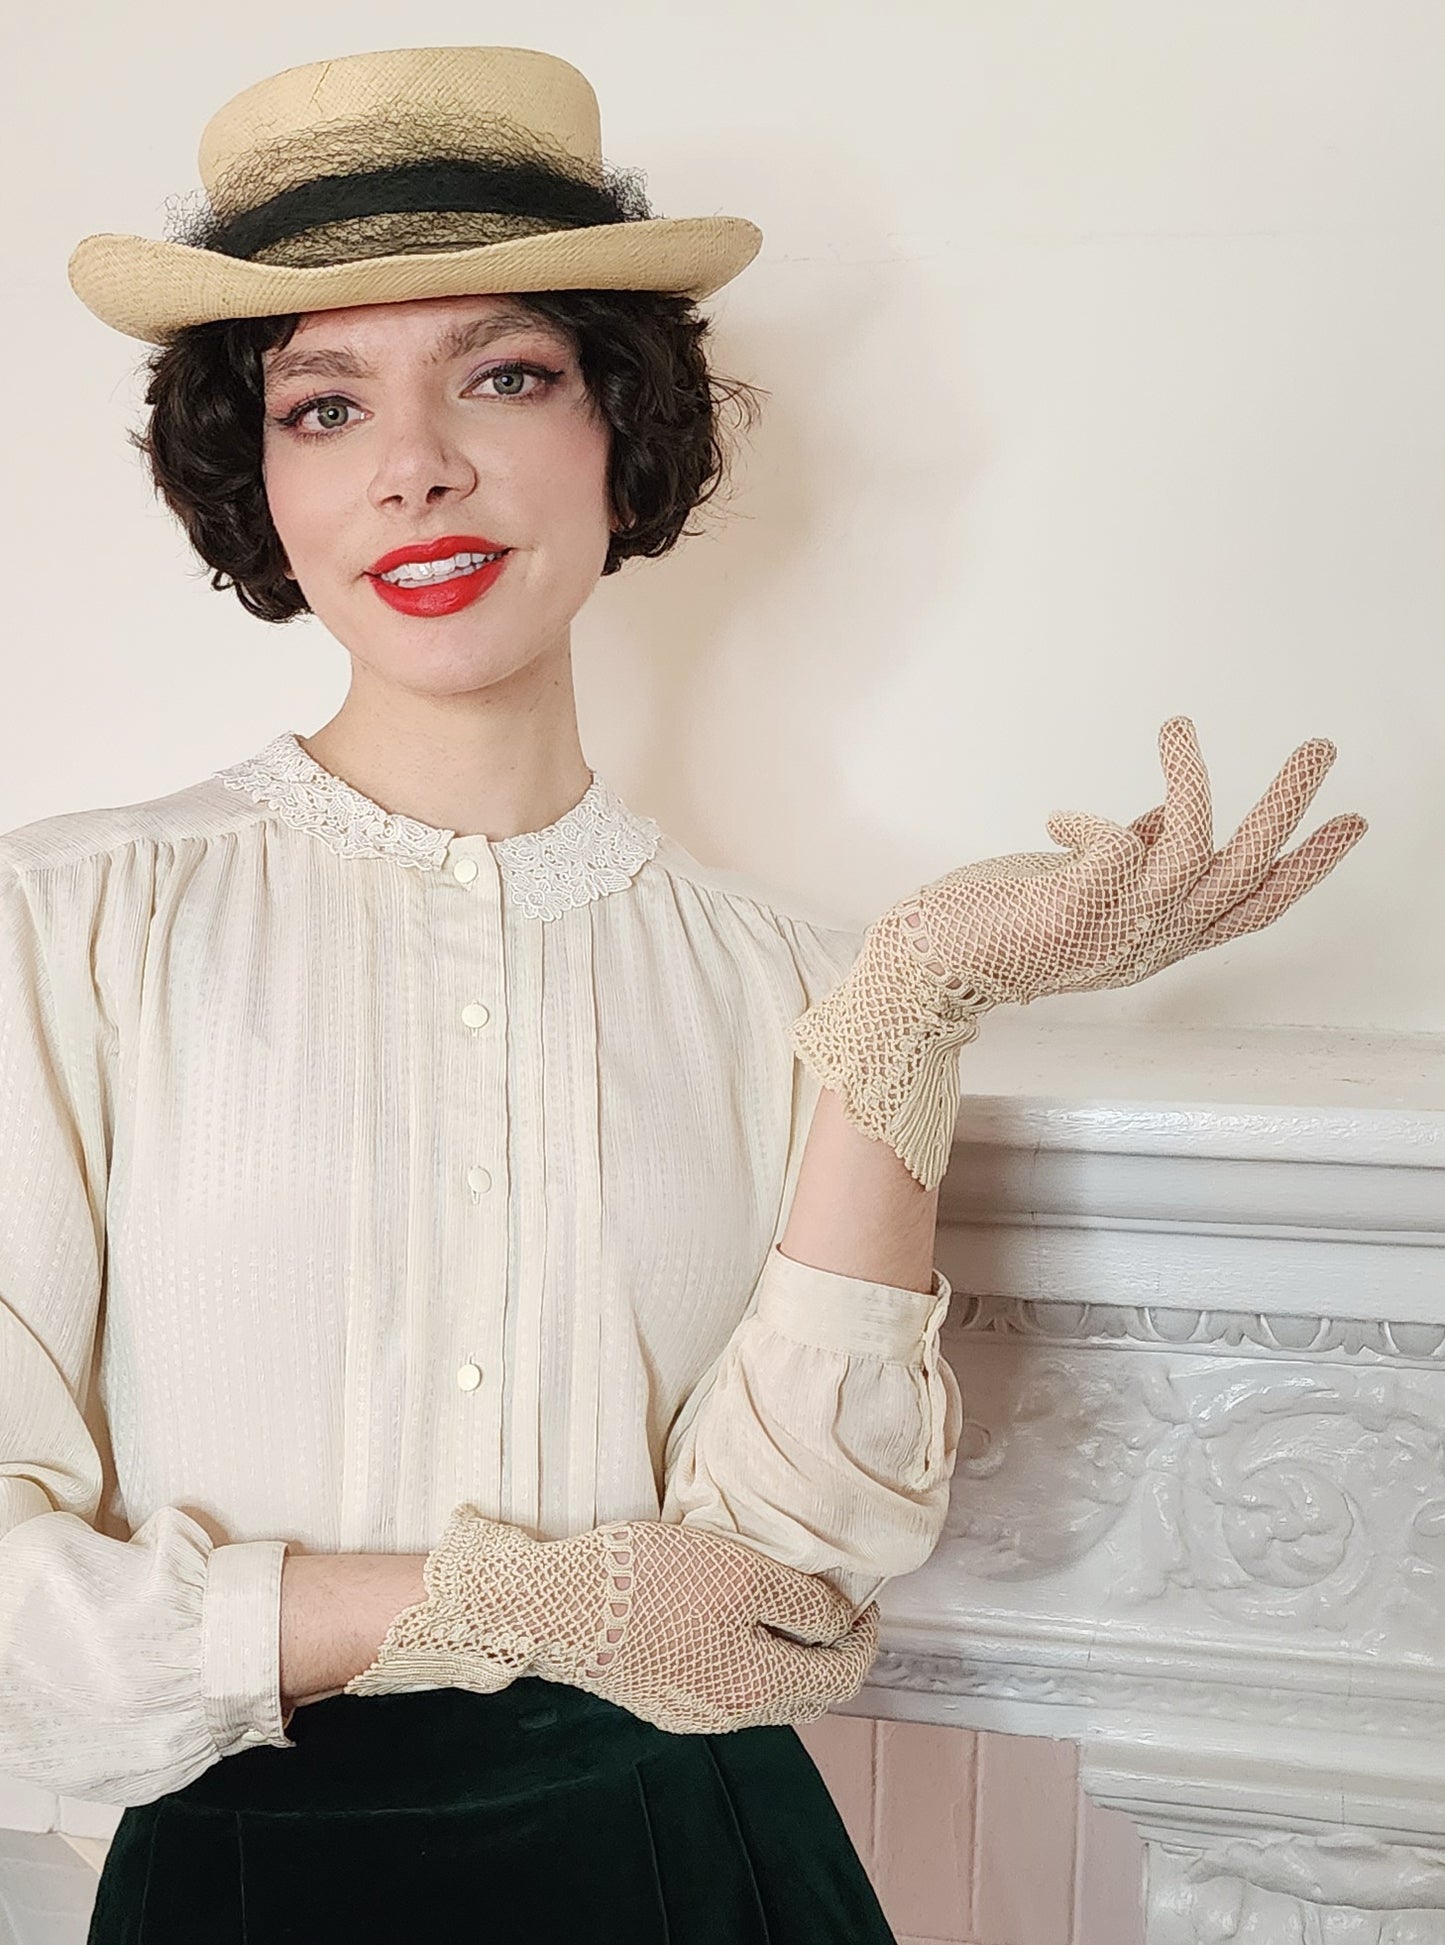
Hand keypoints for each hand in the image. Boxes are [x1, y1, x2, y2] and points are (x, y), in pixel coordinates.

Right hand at [345, 1506, 878, 1734]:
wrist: (556, 1608)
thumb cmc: (650, 1583)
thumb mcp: (744, 1573)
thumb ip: (804, 1601)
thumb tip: (841, 1619)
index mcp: (759, 1685)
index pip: (840, 1677)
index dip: (864, 1639)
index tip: (866, 1602)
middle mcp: (729, 1713)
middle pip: (806, 1694)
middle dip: (832, 1655)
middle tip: (839, 1608)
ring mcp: (690, 1712)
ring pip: (764, 1692)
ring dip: (789, 1658)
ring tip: (790, 1608)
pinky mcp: (658, 1697)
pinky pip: (725, 1686)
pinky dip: (749, 1661)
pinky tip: (734, 1624)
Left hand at [790, 717, 1366, 1190]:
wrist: (929, 972)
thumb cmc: (1002, 927)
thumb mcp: (1086, 896)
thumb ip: (1136, 862)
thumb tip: (1166, 819)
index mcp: (1160, 940)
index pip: (1253, 908)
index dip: (1306, 866)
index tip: (1350, 822)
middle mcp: (1150, 942)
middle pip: (1247, 877)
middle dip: (1289, 810)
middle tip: (1319, 748)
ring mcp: (1117, 928)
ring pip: (1196, 852)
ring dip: (1196, 782)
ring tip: (1179, 729)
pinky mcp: (1075, 910)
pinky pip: (1114, 843)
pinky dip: (1095, 820)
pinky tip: (1059, 818)